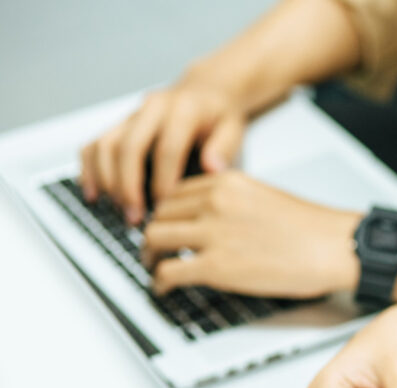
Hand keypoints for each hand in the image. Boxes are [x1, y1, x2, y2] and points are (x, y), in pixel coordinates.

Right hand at [80, 81, 248, 224]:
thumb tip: (212, 168)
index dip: (163, 180)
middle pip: (128, 146)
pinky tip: (94, 194)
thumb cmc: (220, 115)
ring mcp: (132, 115)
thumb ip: (224, 149)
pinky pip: (94, 144)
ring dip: (107, 181)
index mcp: (183, 110)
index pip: (167, 148)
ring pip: (105, 144)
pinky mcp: (120, 124)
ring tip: (118, 210)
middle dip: (128, 185)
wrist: (206, 91)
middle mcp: (153, 108)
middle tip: (134, 216)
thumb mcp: (234, 128)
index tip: (165, 207)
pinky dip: (89, 169)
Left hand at [144, 171, 360, 297]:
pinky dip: (160, 282)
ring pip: (155, 240)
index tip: (168, 224)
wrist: (337, 248)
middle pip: (160, 214)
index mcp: (228, 183)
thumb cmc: (314, 230)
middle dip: (155, 233)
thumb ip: (234, 202)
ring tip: (156, 268)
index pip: (176, 192)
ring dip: (151, 257)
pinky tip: (164, 287)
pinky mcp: (216, 267)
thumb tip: (212, 220)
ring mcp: (213, 234)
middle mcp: (215, 202)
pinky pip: (168, 272)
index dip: (167, 212)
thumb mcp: (266, 197)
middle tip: (156, 248)